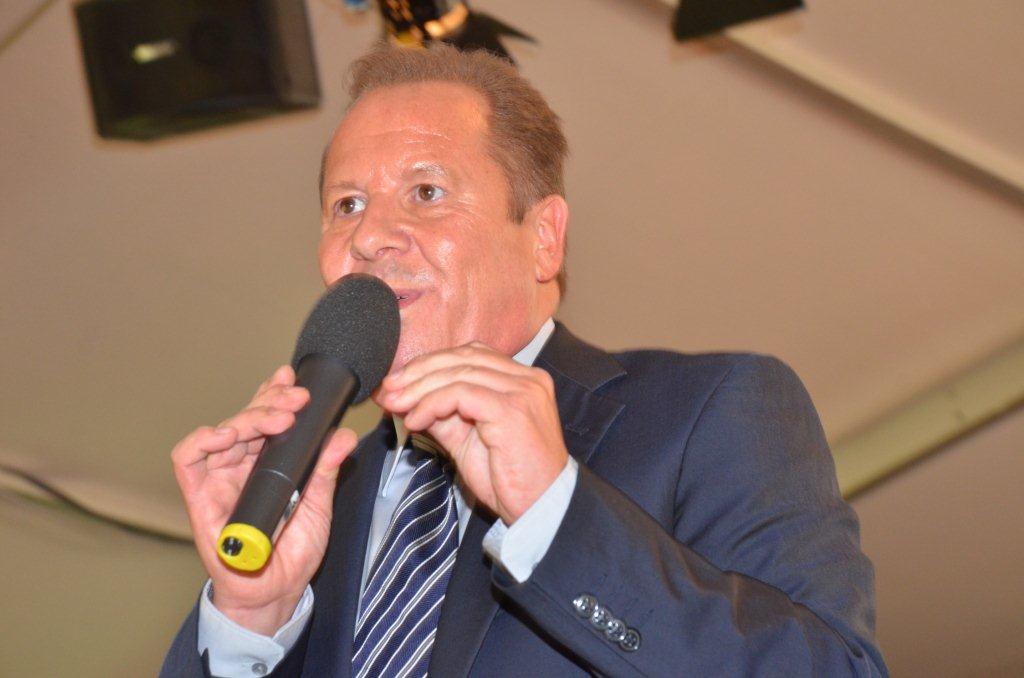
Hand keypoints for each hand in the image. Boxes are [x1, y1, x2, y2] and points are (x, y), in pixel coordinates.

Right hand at [170, 365, 358, 634]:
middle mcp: (242, 464)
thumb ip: (326, 468)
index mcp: (268, 461)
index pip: (267, 416)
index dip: (276, 394)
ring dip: (248, 417)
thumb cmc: (294, 551)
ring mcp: (219, 479)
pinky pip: (188, 460)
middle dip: (271, 402)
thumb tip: (344, 435)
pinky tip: (226, 434)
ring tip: (277, 419)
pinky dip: (202, 440)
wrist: (278, 591)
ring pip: (223, 431)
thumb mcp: (319, 503)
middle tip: (297, 401)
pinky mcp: (200, 497)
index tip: (297, 384)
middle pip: (246, 418)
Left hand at [378, 343, 568, 524]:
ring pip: (458, 374)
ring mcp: (522, 392)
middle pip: (462, 357)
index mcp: (522, 380)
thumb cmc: (511, 480)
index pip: (471, 354)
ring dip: (419, 389)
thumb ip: (444, 415)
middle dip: (418, 372)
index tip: (399, 382)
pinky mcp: (512, 410)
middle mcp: (527, 379)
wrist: (541, 511)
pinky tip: (416, 420)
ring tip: (396, 405)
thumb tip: (408, 398)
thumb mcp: (469, 440)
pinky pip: (461, 394)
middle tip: (389, 389)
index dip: (431, 363)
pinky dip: (432, 404)